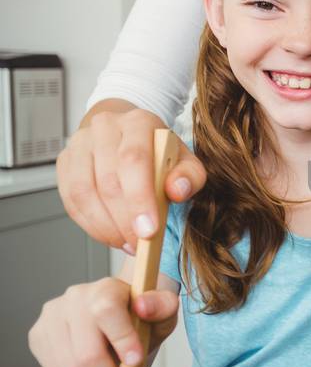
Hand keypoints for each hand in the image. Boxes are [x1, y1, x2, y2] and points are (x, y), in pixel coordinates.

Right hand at [29, 277, 178, 366]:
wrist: (110, 335)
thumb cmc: (139, 325)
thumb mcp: (162, 317)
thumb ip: (162, 308)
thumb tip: (142, 307)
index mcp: (107, 287)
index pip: (106, 310)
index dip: (121, 339)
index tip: (135, 362)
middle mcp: (75, 296)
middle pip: (87, 352)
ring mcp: (52, 315)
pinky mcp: (38, 334)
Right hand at [58, 106, 204, 252]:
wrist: (128, 136)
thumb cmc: (158, 152)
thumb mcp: (184, 160)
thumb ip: (188, 176)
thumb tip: (178, 190)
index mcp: (138, 122)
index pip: (134, 160)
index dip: (139, 199)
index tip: (148, 231)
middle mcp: (104, 128)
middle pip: (107, 180)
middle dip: (124, 221)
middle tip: (139, 243)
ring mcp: (80, 144)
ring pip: (83, 193)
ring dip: (105, 227)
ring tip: (125, 242)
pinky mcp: (65, 162)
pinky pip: (70, 200)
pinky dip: (90, 224)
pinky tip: (109, 234)